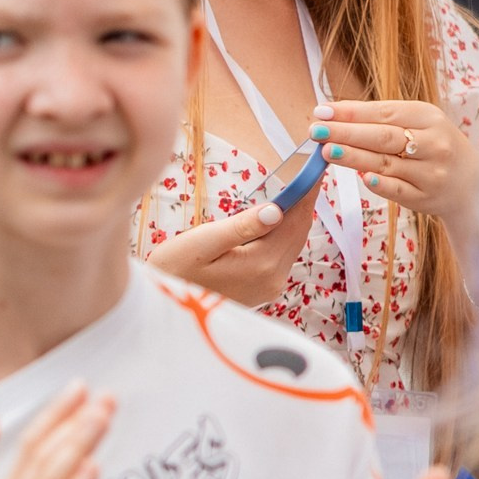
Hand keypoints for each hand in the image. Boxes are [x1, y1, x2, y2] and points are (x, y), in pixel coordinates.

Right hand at [144, 188, 316, 308]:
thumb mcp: (202, 243)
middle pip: (297, 233)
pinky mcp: (262, 289)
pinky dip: (282, 235)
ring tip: (294, 193)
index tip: (315, 171)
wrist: (163, 307)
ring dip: (293, 220)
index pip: (294, 222)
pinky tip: (274, 222)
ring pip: (291, 245)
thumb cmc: (173, 271)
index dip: (306, 194)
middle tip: (307, 176)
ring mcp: (270, 287)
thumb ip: (241, 227)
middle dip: (303, 204)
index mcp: (262, 264)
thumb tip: (276, 210)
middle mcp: (273, 278)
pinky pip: (281, 256)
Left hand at [312, 100, 478, 219]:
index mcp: (428, 118)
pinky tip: (361, 177)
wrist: (470, 180)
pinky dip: (380, 184)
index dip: (351, 113)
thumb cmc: (431, 144)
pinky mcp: (424, 197)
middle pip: (383, 137)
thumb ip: (377, 118)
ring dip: (354, 157)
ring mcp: (430, 172)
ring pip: (386, 164)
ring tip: (327, 151)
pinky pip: (398, 190)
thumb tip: (330, 113)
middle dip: (346, 133)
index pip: (384, 113)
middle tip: (316, 131)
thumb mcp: (415, 122)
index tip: (321, 112)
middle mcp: (433, 144)